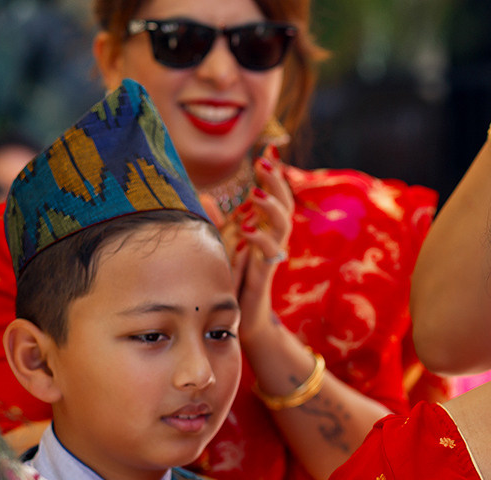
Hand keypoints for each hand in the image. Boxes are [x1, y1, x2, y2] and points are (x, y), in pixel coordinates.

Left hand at [233, 145, 294, 345]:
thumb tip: (205, 197)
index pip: (273, 195)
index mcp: (264, 229)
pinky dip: (260, 239)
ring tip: (255, 193)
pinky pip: (269, 253)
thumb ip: (218, 222)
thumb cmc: (232, 282)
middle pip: (285, 204)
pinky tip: (247, 229)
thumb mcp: (222, 246)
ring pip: (283, 225)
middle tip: (262, 162)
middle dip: (276, 182)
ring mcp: (270, 256)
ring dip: (270, 207)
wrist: (241, 319)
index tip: (268, 149)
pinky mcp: (264, 274)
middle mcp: (272, 239)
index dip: (274, 173)